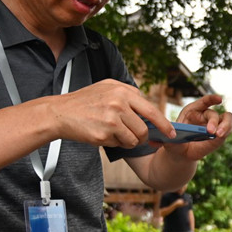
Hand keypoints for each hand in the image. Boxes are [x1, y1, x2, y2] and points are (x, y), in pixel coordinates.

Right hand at [49, 79, 168, 147]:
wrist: (59, 113)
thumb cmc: (86, 102)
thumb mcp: (108, 88)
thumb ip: (129, 95)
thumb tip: (151, 111)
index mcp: (123, 91)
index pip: (152, 111)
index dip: (165, 124)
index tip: (172, 133)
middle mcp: (119, 103)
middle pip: (145, 128)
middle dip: (143, 136)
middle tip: (134, 136)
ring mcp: (112, 118)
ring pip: (135, 139)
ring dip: (128, 141)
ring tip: (115, 133)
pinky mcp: (104, 133)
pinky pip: (120, 144)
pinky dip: (116, 143)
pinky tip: (104, 135)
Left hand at [163, 95, 231, 160]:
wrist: (181, 152)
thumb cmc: (174, 142)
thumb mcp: (169, 137)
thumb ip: (170, 135)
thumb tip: (173, 135)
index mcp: (192, 111)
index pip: (204, 101)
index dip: (212, 99)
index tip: (219, 99)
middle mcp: (204, 115)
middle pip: (213, 114)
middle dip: (213, 122)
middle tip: (210, 131)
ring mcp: (214, 124)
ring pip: (226, 119)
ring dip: (225, 125)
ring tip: (219, 135)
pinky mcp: (220, 134)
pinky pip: (228, 129)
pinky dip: (226, 131)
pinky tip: (220, 137)